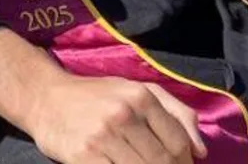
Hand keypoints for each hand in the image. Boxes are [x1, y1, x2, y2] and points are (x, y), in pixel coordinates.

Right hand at [23, 75, 208, 163]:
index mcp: (141, 97)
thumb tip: (201, 151)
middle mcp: (123, 115)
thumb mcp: (138, 90)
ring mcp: (102, 137)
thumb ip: (177, 113)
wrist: (46, 97)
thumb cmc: (98, 95)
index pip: (177, 142)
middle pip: (162, 161)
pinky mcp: (83, 156)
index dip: (185, 163)